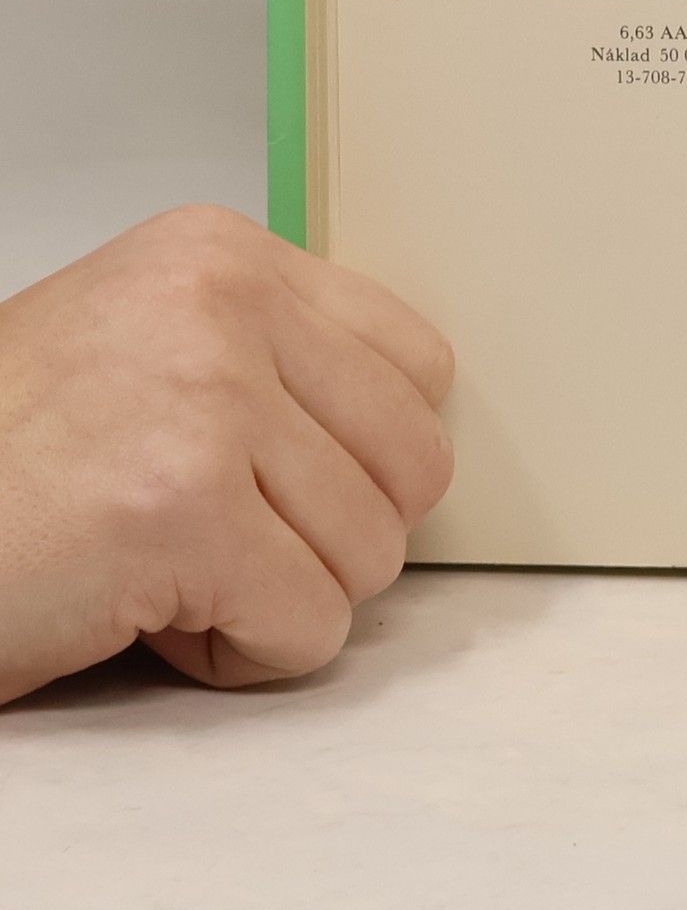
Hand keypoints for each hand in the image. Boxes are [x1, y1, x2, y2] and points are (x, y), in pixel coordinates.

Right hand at [0, 206, 453, 704]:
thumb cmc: (11, 460)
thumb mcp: (153, 349)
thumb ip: (278, 363)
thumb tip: (411, 434)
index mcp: (222, 255)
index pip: (422, 364)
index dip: (367, 454)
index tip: (285, 480)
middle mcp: (222, 304)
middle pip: (415, 463)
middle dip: (334, 533)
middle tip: (230, 542)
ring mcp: (206, 401)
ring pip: (373, 552)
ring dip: (281, 597)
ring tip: (175, 574)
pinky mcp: (182, 510)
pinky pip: (310, 624)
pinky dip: (243, 654)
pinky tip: (155, 618)